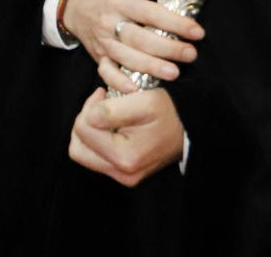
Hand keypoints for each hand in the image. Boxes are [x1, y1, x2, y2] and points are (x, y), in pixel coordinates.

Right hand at [60, 0, 202, 83]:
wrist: (78, 9)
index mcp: (122, 2)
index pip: (151, 12)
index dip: (175, 22)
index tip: (197, 32)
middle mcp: (111, 22)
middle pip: (139, 37)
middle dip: (166, 48)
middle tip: (190, 54)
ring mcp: (104, 41)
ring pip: (125, 56)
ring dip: (149, 67)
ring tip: (173, 73)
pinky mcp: (99, 57)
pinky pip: (107, 72)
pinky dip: (119, 81)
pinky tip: (137, 88)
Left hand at [69, 87, 184, 187]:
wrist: (192, 128)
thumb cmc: (169, 112)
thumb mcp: (143, 102)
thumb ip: (110, 111)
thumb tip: (88, 118)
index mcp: (124, 157)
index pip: (81, 130)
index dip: (88, 107)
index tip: (102, 93)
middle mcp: (122, 174)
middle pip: (78, 148)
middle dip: (83, 122)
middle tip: (99, 104)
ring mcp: (124, 177)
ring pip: (85, 154)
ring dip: (89, 131)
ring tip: (105, 113)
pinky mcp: (126, 174)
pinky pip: (98, 157)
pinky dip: (98, 140)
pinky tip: (112, 125)